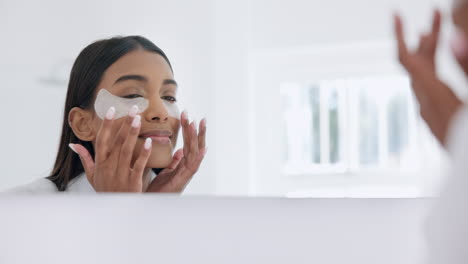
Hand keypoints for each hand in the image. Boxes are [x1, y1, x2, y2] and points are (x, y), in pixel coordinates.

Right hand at [70, 106, 152, 191]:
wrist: (114, 211)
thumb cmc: (105, 191)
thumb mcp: (91, 176)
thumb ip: (85, 158)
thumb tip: (74, 145)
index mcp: (100, 163)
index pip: (102, 139)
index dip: (106, 124)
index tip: (111, 109)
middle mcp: (109, 166)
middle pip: (116, 141)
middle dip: (124, 124)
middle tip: (134, 108)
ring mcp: (121, 173)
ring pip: (126, 150)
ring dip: (132, 134)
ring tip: (138, 119)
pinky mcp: (133, 181)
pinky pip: (139, 165)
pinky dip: (143, 153)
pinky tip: (149, 141)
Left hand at [146, 112, 206, 192]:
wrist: (149, 204)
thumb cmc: (157, 190)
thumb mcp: (165, 172)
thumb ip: (174, 162)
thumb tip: (180, 150)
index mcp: (182, 165)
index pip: (188, 144)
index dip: (190, 132)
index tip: (191, 117)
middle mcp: (186, 168)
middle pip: (194, 147)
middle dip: (196, 132)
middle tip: (198, 117)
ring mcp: (185, 175)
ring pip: (194, 154)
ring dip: (196, 139)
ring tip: (196, 124)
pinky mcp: (182, 182)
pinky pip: (192, 168)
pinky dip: (198, 159)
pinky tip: (202, 150)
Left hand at [395, 10, 462, 145]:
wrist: (466, 182)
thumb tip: (454, 39)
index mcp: (434, 97)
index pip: (406, 59)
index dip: (399, 34)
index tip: (395, 14)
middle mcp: (426, 106)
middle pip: (415, 66)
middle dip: (425, 38)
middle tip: (436, 14)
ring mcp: (431, 117)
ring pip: (422, 79)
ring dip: (430, 55)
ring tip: (441, 36)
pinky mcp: (438, 125)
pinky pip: (429, 92)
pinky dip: (434, 72)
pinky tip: (444, 71)